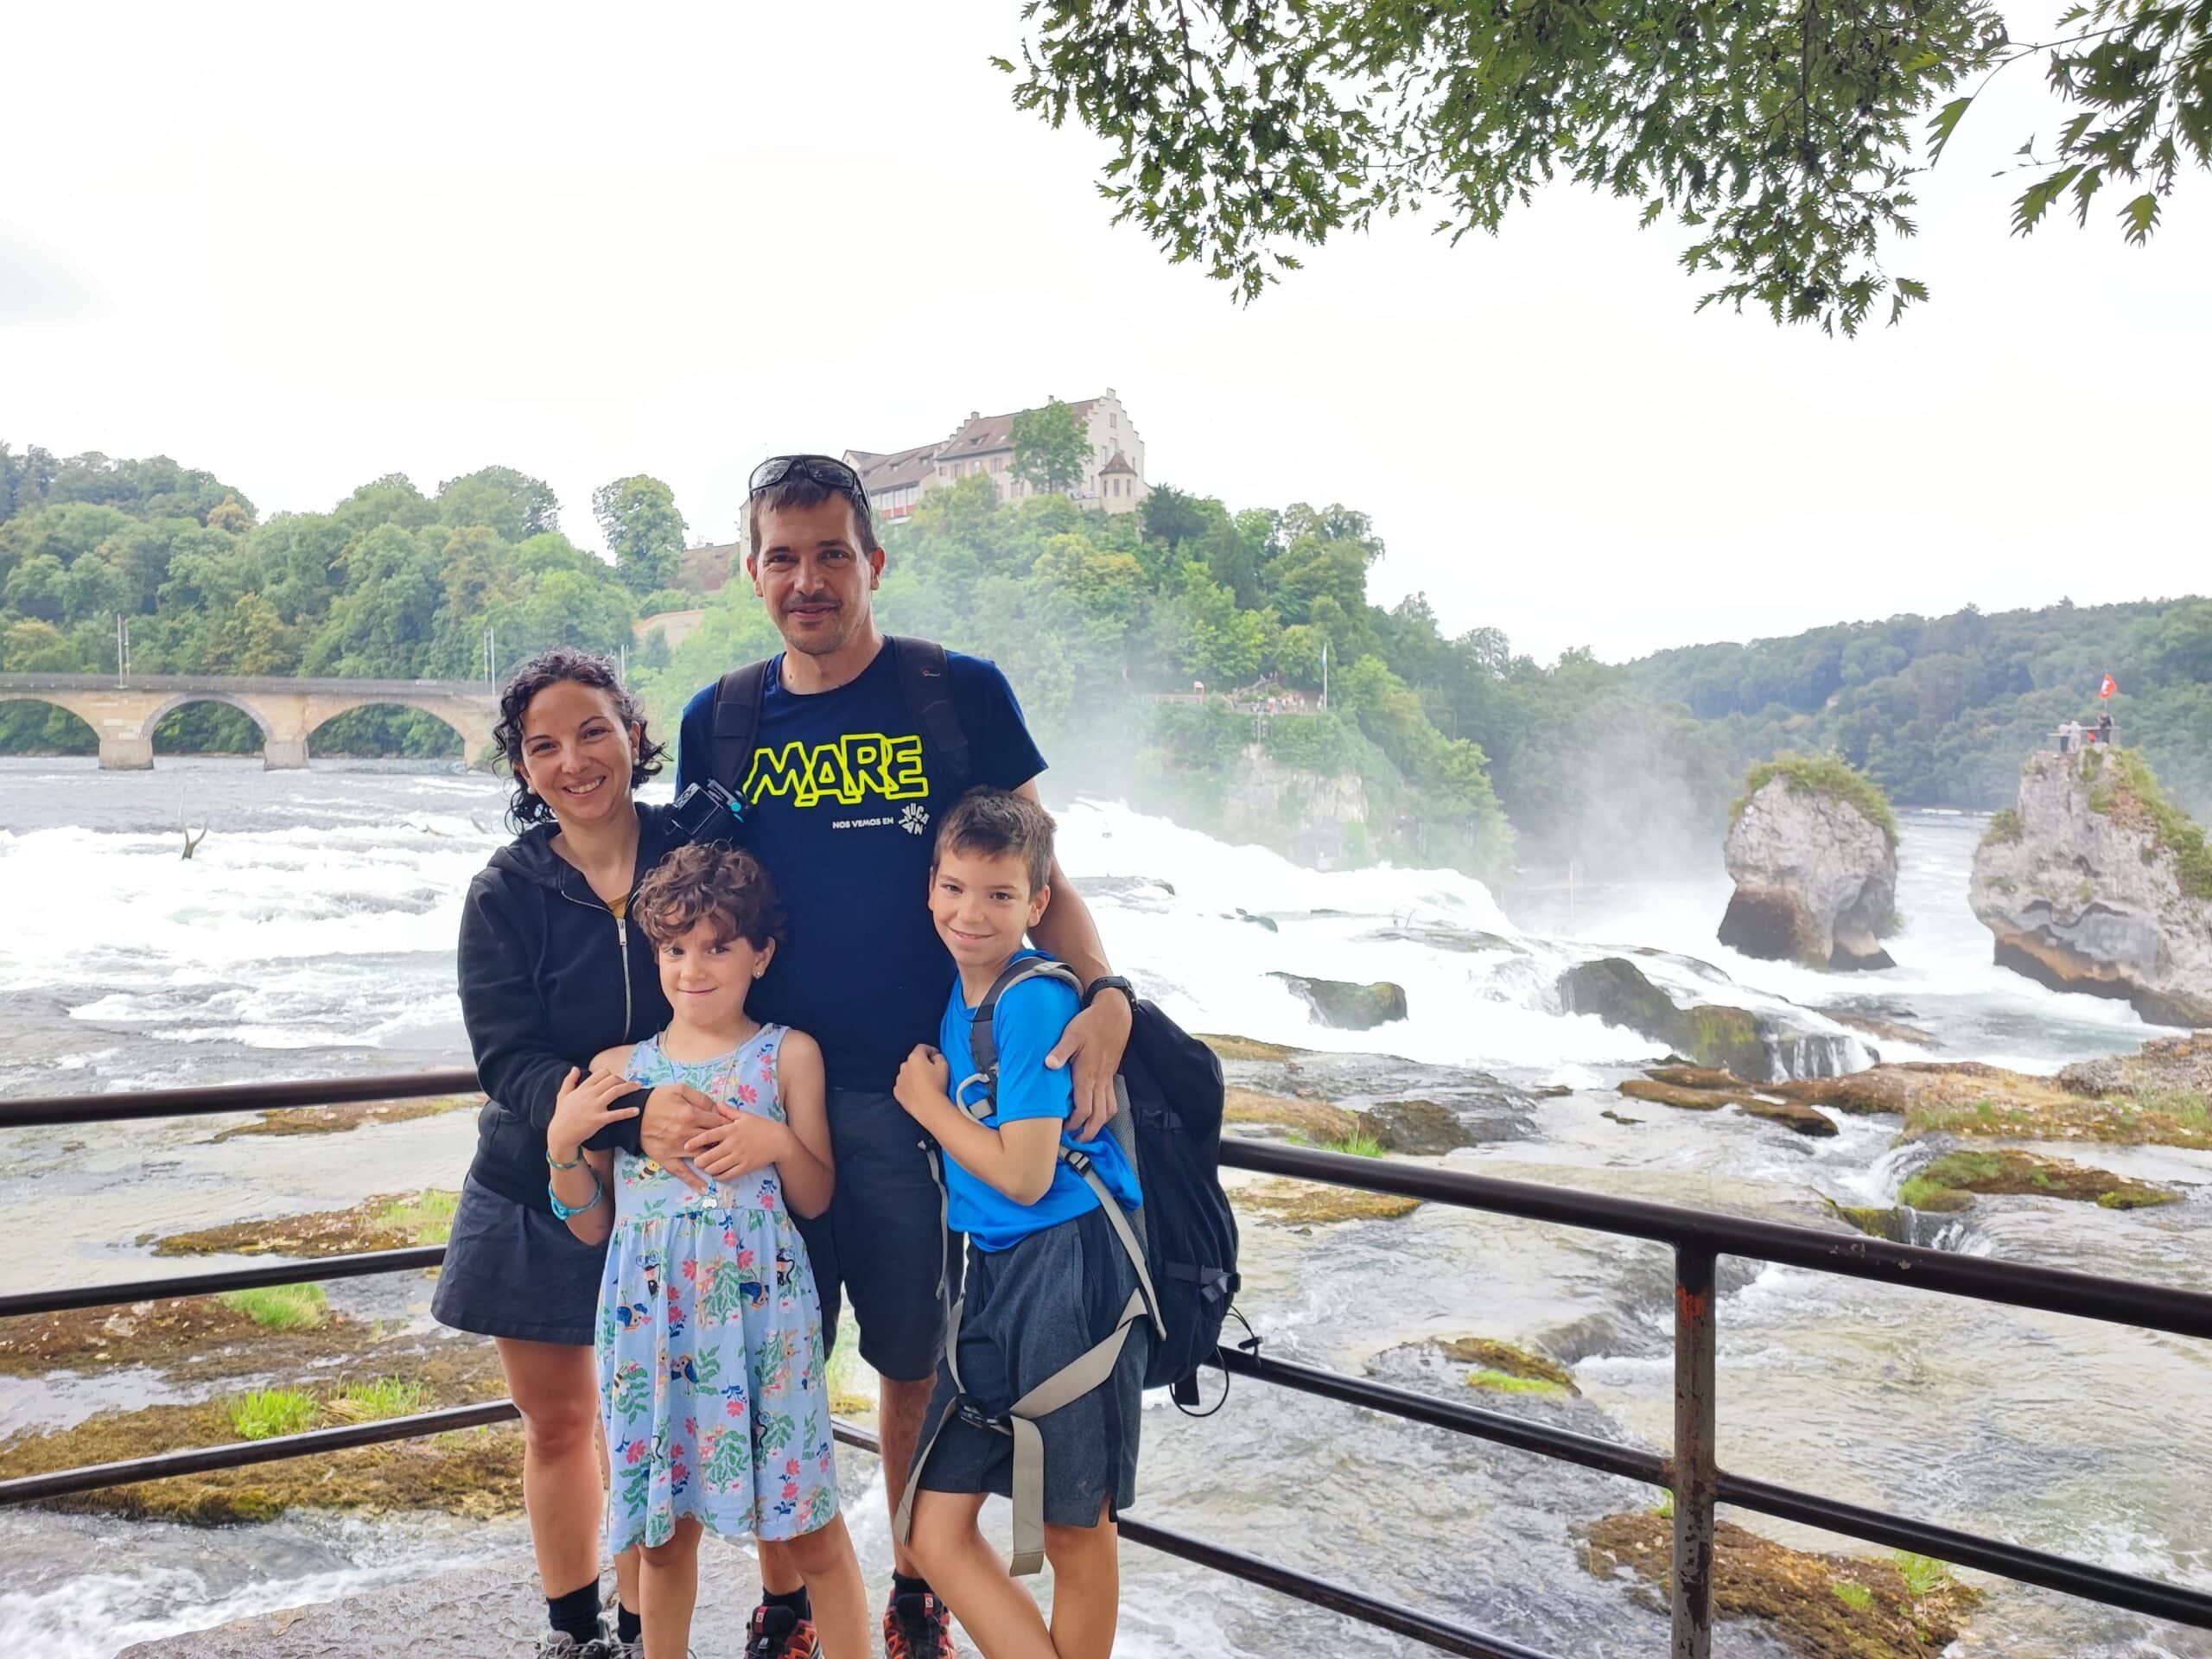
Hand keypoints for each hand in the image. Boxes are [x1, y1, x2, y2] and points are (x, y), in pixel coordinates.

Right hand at [548, 1067, 638, 1163]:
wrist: (560, 1135)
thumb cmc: (562, 1116)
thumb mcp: (563, 1096)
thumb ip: (569, 1081)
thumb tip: (575, 1068)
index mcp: (583, 1088)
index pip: (601, 1073)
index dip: (612, 1074)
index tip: (617, 1080)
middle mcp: (590, 1095)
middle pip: (611, 1079)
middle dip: (623, 1080)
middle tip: (631, 1084)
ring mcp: (595, 1107)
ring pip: (616, 1091)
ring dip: (630, 1087)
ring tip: (639, 1088)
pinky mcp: (598, 1120)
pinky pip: (616, 1114)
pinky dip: (627, 1112)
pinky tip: (637, 1110)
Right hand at [639, 1081, 724, 1194]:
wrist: (632, 1115)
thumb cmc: (657, 1099)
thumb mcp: (679, 1089)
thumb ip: (700, 1098)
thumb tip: (717, 1108)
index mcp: (691, 1114)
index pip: (718, 1123)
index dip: (728, 1126)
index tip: (734, 1129)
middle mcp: (686, 1133)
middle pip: (713, 1140)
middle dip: (724, 1142)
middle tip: (733, 1145)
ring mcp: (677, 1148)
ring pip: (702, 1156)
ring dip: (714, 1160)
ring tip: (725, 1163)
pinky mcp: (666, 1158)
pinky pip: (682, 1172)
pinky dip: (693, 1181)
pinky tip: (704, 1189)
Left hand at [683, 1108, 790, 1182]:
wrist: (779, 1140)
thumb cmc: (760, 1126)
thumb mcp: (744, 1116)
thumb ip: (728, 1111)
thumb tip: (715, 1104)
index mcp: (731, 1129)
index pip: (708, 1135)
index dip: (695, 1141)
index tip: (685, 1145)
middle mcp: (733, 1143)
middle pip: (708, 1156)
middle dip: (699, 1161)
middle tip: (696, 1161)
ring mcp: (739, 1156)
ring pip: (716, 1167)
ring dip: (708, 1169)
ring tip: (706, 1167)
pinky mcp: (745, 1167)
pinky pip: (728, 1175)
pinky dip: (719, 1176)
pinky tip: (717, 1174)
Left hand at [894, 1044, 949, 1120]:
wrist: (928, 1107)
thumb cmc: (937, 1085)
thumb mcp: (944, 1066)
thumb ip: (939, 1056)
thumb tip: (934, 1057)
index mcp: (915, 1058)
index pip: (922, 1048)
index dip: (930, 1050)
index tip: (936, 1056)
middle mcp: (904, 1066)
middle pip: (913, 1061)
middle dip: (921, 1064)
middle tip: (932, 1072)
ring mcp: (899, 1080)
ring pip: (907, 1073)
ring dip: (914, 1075)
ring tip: (924, 1084)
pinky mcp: (897, 1092)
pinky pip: (904, 1085)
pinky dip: (909, 1086)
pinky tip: (917, 1092)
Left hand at [1048, 990, 1130, 1138]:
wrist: (1114, 1014)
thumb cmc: (1091, 1023)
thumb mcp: (1072, 1034)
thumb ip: (1060, 1051)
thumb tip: (1049, 1064)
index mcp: (1088, 1074)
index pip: (1084, 1108)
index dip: (1075, 1123)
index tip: (1064, 1129)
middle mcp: (1100, 1080)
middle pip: (1099, 1116)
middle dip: (1089, 1131)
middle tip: (1077, 1140)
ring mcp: (1107, 1078)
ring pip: (1109, 1110)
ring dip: (1100, 1124)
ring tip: (1088, 1130)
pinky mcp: (1111, 1074)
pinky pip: (1112, 1099)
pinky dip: (1107, 1111)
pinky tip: (1098, 1112)